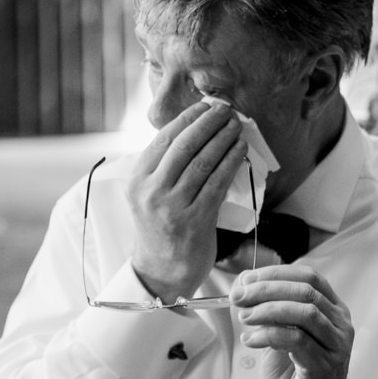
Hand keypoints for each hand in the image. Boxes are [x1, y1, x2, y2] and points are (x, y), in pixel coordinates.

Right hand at [126, 99, 244, 301]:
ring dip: (223, 139)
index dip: (187, 118)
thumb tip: (195, 131)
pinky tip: (240, 150)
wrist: (163, 271)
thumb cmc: (161, 228)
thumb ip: (163, 167)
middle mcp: (152, 191)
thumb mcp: (149, 195)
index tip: (205, 107)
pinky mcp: (196, 219)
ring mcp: (173, 206)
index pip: (163, 139)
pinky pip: (217, 182)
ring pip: (203, 161)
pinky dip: (231, 162)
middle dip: (208, 123)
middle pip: (184, 146)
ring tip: (236, 126)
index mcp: (137, 180)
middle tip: (226, 110)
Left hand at [232, 264, 358, 378]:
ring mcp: (336, 346)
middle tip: (238, 297)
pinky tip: (250, 341)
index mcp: (333, 310)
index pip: (309, 277)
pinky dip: (268, 336)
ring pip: (304, 313)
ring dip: (268, 311)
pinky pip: (296, 341)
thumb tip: (243, 285)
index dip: (277, 273)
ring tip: (244, 318)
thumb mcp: (281, 337)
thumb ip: (269, 312)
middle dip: (267, 290)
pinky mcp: (325, 367)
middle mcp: (340, 324)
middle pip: (306, 292)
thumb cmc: (296, 376)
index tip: (247, 279)